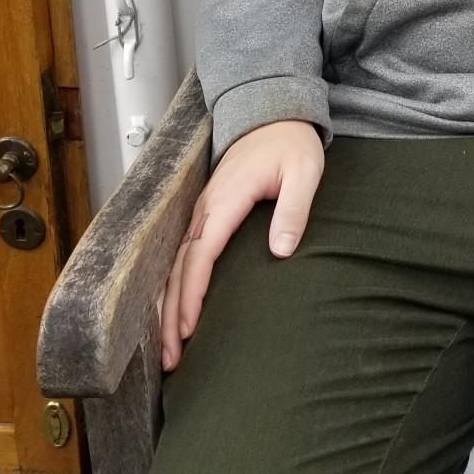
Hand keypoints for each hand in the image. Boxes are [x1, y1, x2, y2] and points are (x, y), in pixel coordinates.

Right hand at [160, 120, 323, 371]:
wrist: (275, 114)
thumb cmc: (292, 144)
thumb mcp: (304, 173)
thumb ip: (293, 210)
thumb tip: (281, 252)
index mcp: (225, 201)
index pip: (201, 256)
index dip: (192, 295)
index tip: (188, 330)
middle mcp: (205, 210)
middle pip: (180, 269)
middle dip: (171, 315)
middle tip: (171, 359)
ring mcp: (202, 212)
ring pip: (177, 266)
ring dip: (169, 307)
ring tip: (169, 349)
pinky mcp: (207, 214)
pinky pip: (184, 256)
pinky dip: (176, 287)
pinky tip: (176, 312)